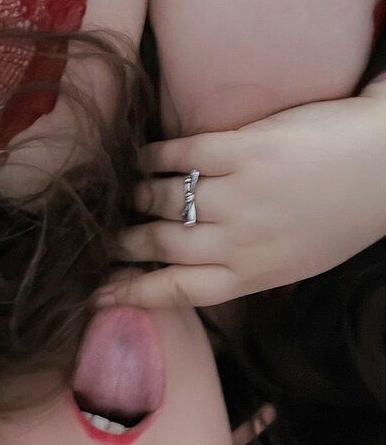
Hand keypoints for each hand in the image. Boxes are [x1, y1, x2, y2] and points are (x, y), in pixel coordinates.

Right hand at [94, 93, 385, 308]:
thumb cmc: (346, 215)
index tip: (98, 294)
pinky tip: (142, 157)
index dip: (132, 293)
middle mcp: (240, 241)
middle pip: (160, 246)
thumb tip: (195, 265)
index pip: (177, 291)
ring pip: (163, 201)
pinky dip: (153, 157)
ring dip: (135, 196)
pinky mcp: (243, 150)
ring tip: (123, 192)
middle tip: (101, 238)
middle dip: (123, 243)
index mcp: (254, 275)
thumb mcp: (297, 260)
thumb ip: (248, 266)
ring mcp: (240, 195)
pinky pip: (180, 156)